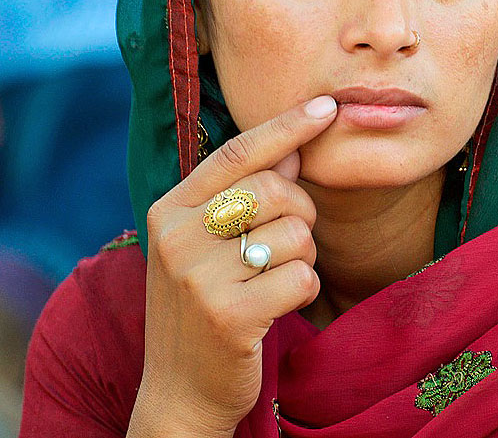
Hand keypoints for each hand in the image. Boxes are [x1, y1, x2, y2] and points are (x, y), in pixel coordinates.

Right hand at [130, 96, 336, 437]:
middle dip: (301, 213)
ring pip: (296, 233)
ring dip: (304, 257)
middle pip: (276, 188)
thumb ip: (245, 193)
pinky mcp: (229, 314)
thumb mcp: (209, 245)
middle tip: (288, 244)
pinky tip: (276, 306)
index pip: (238, 152)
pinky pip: (302, 277)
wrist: (180, 391)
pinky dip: (304, 290)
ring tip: (274, 280)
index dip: (287, 126)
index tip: (327, 107)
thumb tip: (295, 146)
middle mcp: (177, 236)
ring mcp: (199, 276)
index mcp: (170, 209)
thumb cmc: (205, 305)